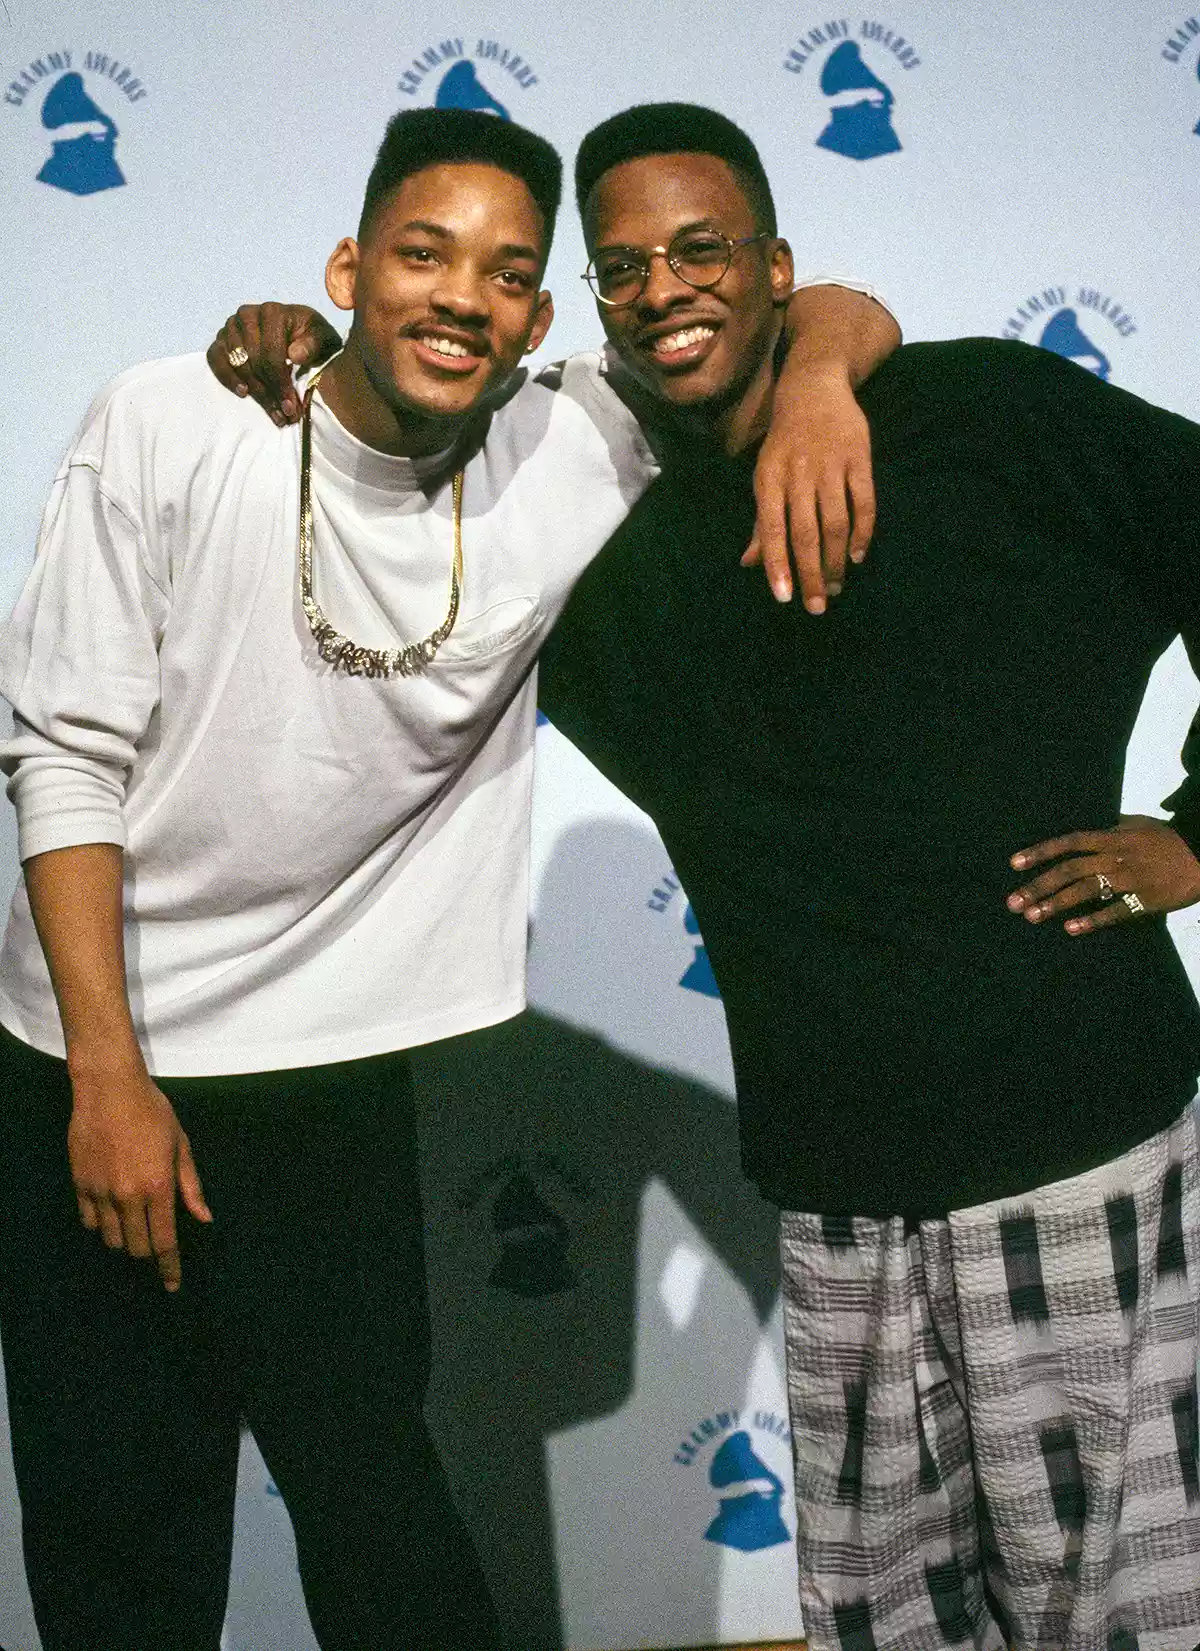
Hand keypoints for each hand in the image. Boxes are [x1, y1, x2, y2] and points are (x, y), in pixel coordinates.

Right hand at [68, 1060, 212, 1290]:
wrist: (110, 1089)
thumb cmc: (152, 1112)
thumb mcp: (181, 1145)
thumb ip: (190, 1185)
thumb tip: (204, 1217)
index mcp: (158, 1187)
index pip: (164, 1242)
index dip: (169, 1267)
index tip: (172, 1285)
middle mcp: (128, 1196)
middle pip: (136, 1247)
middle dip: (147, 1252)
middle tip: (154, 1242)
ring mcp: (101, 1192)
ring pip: (112, 1238)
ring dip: (125, 1238)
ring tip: (133, 1223)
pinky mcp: (80, 1184)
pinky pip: (90, 1221)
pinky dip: (102, 1223)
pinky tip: (110, 1211)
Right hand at [206, 303, 342, 424]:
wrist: (299, 334)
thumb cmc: (312, 338)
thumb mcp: (322, 339)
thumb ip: (313, 345)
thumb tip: (294, 355)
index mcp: (272, 312)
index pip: (271, 352)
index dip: (280, 382)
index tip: (290, 405)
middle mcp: (247, 315)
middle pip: (253, 360)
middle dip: (269, 391)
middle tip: (283, 415)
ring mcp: (231, 326)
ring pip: (237, 363)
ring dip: (254, 391)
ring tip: (271, 410)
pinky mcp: (221, 339)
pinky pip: (215, 359)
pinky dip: (227, 377)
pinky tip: (243, 392)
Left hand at [743, 362, 875, 610]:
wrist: (813, 389)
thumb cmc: (784, 444)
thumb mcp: (765, 477)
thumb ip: (762, 523)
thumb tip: (750, 564)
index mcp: (769, 479)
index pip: (773, 529)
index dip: (778, 565)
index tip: (784, 598)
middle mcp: (798, 473)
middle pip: (806, 533)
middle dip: (811, 573)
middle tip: (817, 606)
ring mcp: (830, 465)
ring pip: (835, 522)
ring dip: (837, 560)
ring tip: (836, 586)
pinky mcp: (859, 458)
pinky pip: (864, 502)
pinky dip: (863, 532)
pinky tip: (858, 556)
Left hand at [1007, 815, 1199, 934]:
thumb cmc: (1169, 839)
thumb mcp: (1138, 824)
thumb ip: (1110, 827)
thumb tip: (1086, 830)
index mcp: (1112, 837)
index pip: (1069, 842)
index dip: (1041, 852)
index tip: (1014, 863)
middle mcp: (1116, 857)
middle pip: (1070, 870)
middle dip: (1039, 885)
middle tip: (1014, 901)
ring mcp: (1130, 880)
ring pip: (1086, 891)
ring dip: (1056, 904)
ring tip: (1032, 916)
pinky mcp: (1145, 900)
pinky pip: (1115, 912)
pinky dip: (1093, 921)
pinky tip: (1071, 929)